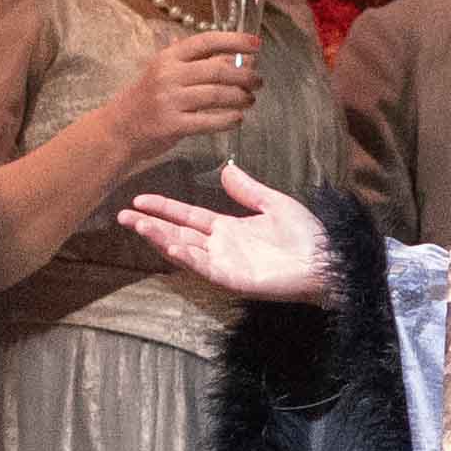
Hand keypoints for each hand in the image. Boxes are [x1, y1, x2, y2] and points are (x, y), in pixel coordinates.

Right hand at [113, 20, 268, 171]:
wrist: (119, 128)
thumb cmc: (148, 98)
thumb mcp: (165, 72)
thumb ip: (197, 63)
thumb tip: (235, 57)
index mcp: (168, 57)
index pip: (206, 41)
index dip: (234, 40)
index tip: (256, 44)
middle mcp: (168, 74)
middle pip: (217, 70)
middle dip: (245, 76)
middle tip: (259, 82)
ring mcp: (169, 100)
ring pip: (217, 95)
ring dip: (240, 98)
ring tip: (250, 100)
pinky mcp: (172, 125)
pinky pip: (209, 121)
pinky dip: (229, 120)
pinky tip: (238, 119)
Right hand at [117, 159, 335, 306]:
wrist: (329, 259)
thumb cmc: (306, 236)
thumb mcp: (273, 204)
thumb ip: (247, 190)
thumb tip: (225, 170)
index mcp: (229, 229)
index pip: (187, 216)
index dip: (163, 208)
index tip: (139, 199)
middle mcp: (221, 247)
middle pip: (177, 234)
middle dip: (150, 226)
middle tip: (121, 215)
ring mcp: (226, 264)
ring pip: (185, 251)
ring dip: (160, 240)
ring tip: (137, 226)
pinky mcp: (235, 280)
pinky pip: (205, 268)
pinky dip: (187, 258)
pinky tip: (170, 246)